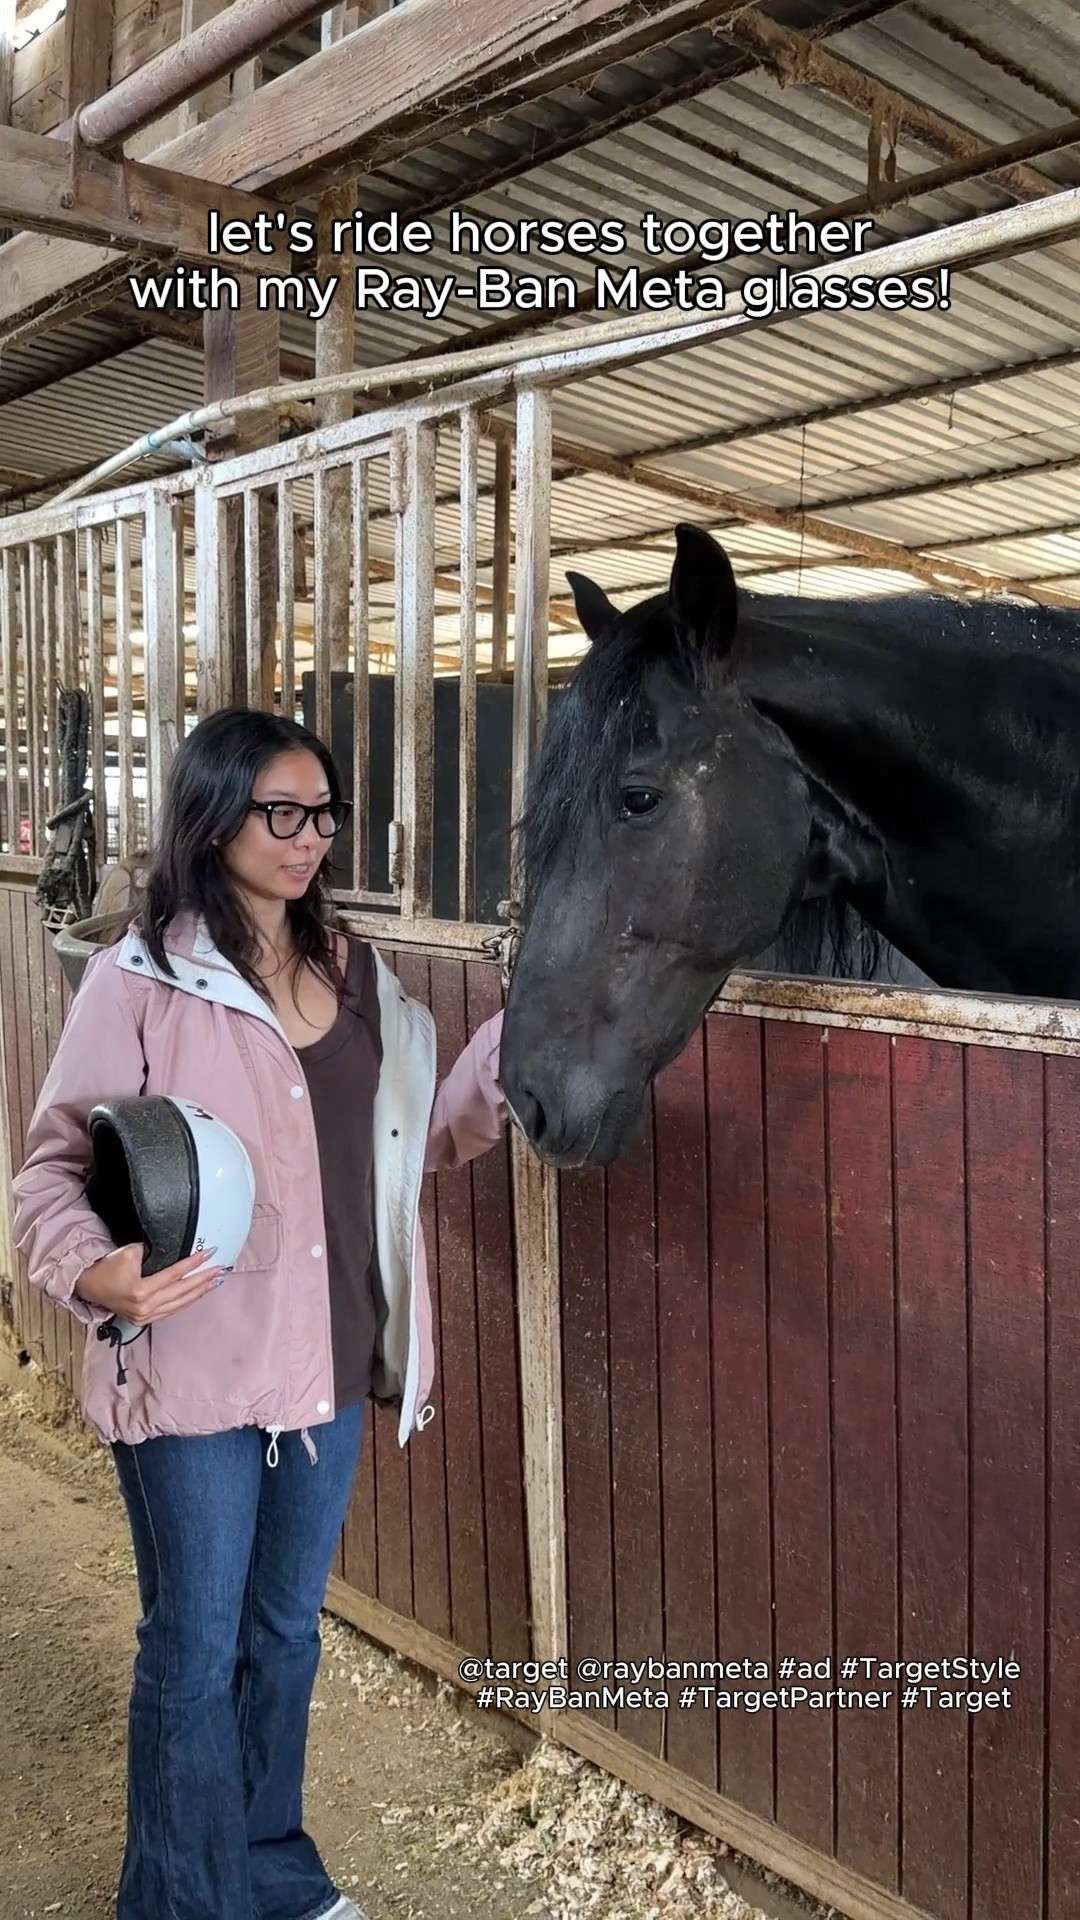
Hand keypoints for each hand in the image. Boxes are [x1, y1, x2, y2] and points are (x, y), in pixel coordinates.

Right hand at [75, 1243, 224, 1325]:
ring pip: (179, 1304)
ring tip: (215, 1281)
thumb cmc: (107, 1267)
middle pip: (181, 1292)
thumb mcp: (129, 1252)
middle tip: (220, 1269)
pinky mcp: (144, 1320)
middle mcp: (144, 1308)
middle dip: (202, 1280)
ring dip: (199, 1292)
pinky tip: (198, 1294)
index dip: (192, 1264)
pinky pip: (171, 1311)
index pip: (173, 1275)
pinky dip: (186, 1302)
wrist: (89, 1285)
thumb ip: (154, 1251)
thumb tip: (175, 1249)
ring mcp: (145, 1317)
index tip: (208, 1253)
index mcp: (140, 1291)